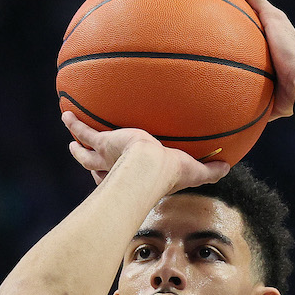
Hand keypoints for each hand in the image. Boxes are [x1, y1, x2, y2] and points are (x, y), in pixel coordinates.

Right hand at [61, 112, 229, 191]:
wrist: (151, 166)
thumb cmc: (170, 173)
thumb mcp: (192, 171)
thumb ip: (209, 171)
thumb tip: (228, 166)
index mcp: (133, 178)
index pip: (119, 181)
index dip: (113, 179)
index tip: (108, 175)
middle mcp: (116, 170)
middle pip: (96, 169)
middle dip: (89, 163)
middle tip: (81, 156)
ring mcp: (106, 156)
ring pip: (85, 153)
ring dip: (77, 147)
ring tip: (70, 138)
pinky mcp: (104, 142)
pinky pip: (85, 131)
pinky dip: (74, 123)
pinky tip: (66, 113)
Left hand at [220, 0, 294, 118]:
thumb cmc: (290, 97)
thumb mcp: (268, 98)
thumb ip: (254, 100)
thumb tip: (238, 115)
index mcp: (278, 48)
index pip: (259, 35)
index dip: (246, 29)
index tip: (230, 27)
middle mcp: (278, 31)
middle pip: (255, 14)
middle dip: (240, 7)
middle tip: (220, 1)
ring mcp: (276, 22)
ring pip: (253, 1)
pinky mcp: (273, 17)